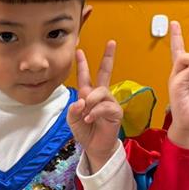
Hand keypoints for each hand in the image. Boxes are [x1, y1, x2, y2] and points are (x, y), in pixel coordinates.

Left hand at [67, 40, 122, 172]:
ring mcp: (110, 102)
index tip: (79, 51)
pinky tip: (90, 119)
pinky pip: (105, 106)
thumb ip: (73, 109)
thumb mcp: (72, 120)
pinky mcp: (116, 112)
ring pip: (101, 91)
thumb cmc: (85, 131)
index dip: (82, 64)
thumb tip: (81, 101)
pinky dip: (95, 112)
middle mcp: (100, 95)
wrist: (95, 147)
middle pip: (105, 72)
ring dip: (91, 101)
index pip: (85, 76)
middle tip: (111, 42)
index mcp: (88, 95)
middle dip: (108, 57)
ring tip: (86, 113)